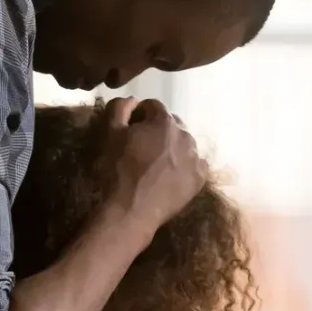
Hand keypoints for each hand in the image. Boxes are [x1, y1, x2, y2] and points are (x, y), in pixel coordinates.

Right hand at [103, 97, 207, 230]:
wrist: (131, 210)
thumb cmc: (118, 170)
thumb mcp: (110, 133)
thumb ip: (120, 108)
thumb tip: (133, 100)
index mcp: (164, 121)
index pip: (152, 107)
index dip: (140, 115)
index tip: (131, 130)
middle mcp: (185, 134)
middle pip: (171, 124)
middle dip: (158, 131)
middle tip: (143, 149)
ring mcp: (195, 157)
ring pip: (184, 144)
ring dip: (172, 148)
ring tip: (156, 165)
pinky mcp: (200, 178)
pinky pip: (194, 164)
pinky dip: (184, 167)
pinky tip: (170, 177)